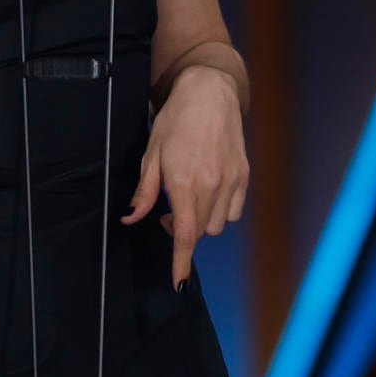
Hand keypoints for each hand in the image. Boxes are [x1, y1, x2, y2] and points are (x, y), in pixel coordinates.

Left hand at [123, 64, 247, 288]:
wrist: (209, 93)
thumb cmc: (175, 121)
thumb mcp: (151, 155)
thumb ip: (144, 192)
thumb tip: (131, 218)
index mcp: (184, 184)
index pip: (183, 235)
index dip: (180, 262)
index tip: (178, 283)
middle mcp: (211, 187)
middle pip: (200, 232)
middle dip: (183, 234)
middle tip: (167, 213)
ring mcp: (231, 182)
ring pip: (218, 225)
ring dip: (202, 222)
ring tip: (190, 200)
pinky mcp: (244, 176)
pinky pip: (234, 210)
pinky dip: (221, 211)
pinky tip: (209, 193)